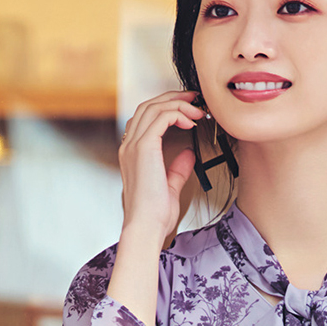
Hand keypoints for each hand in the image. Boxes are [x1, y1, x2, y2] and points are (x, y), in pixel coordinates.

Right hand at [116, 89, 207, 249]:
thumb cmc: (155, 215)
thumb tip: (188, 154)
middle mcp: (129, 146)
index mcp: (132, 154)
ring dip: (178, 104)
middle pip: (148, 106)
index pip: (145, 118)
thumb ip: (177, 169)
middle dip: (172, 98)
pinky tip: (190, 122)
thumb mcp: (170, 187)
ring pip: (154, 107)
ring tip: (196, 109)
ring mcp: (134, 145)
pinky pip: (161, 117)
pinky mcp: (144, 148)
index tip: (187, 109)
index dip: (166, 107)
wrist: (146, 227)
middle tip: (194, 99)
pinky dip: (177, 114)